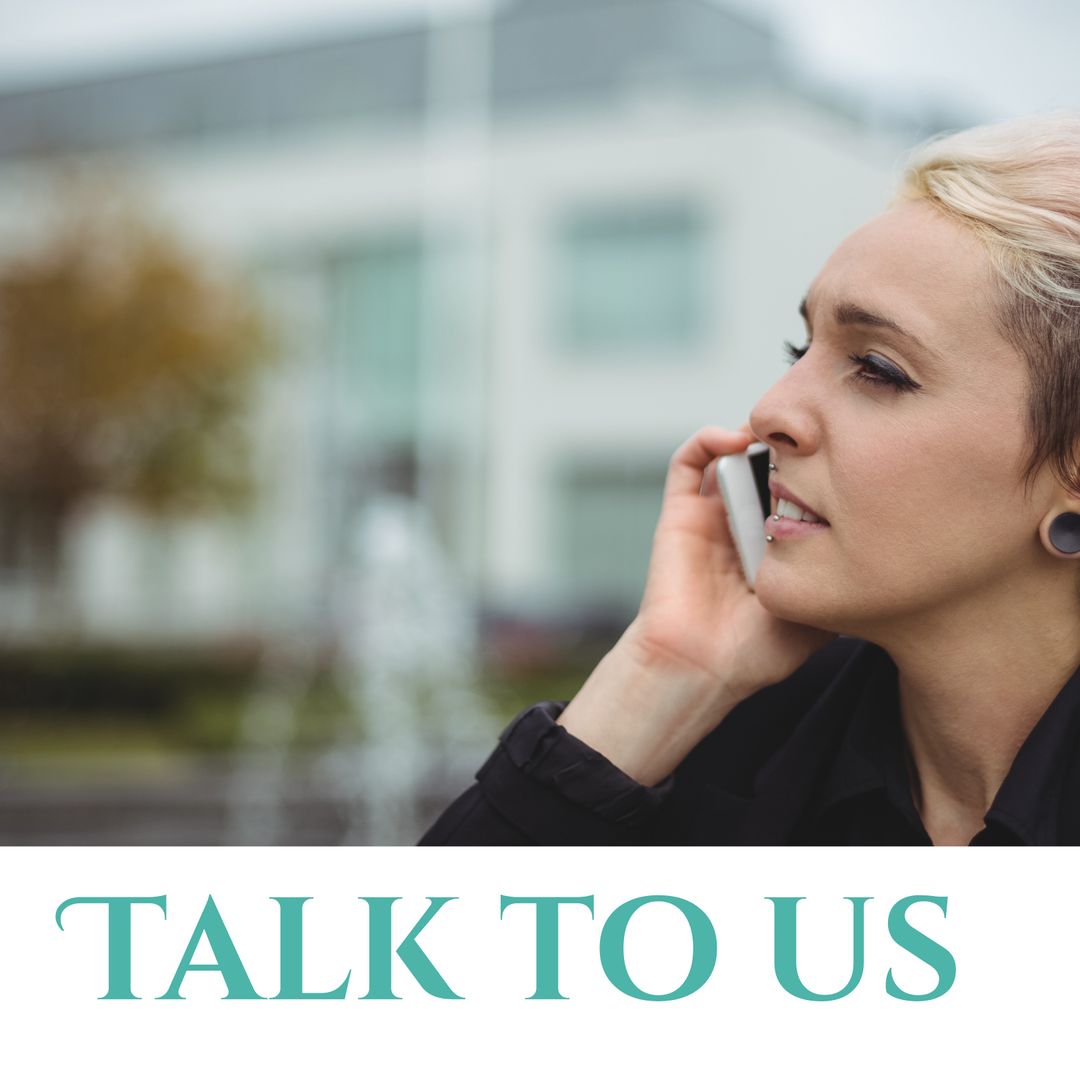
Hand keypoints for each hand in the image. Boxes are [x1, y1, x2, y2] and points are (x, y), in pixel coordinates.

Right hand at [624, 424, 835, 704]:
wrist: (702, 668)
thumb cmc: (756, 652)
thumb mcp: (823, 616)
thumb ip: (845, 583)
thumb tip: (889, 556)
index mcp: (774, 545)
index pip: (798, 490)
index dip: (818, 467)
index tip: (848, 453)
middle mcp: (743, 524)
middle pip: (769, 465)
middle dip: (792, 446)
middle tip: (818, 434)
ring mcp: (711, 516)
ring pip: (732, 454)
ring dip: (756, 436)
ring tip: (782, 433)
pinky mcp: (680, 512)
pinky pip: (688, 460)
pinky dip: (710, 439)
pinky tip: (738, 440)